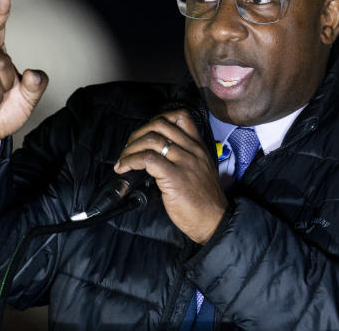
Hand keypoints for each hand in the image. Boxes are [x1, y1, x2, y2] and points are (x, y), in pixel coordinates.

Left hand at [114, 110, 226, 243]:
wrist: (215, 221)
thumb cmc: (205, 201)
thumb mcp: (200, 171)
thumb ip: (184, 159)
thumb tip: (156, 157)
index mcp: (199, 147)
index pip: (180, 116)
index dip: (157, 120)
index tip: (145, 134)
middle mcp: (192, 150)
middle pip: (160, 124)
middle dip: (138, 133)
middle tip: (129, 148)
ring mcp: (184, 162)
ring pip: (151, 140)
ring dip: (130, 148)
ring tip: (123, 160)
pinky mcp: (175, 177)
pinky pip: (147, 159)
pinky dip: (131, 161)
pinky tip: (124, 168)